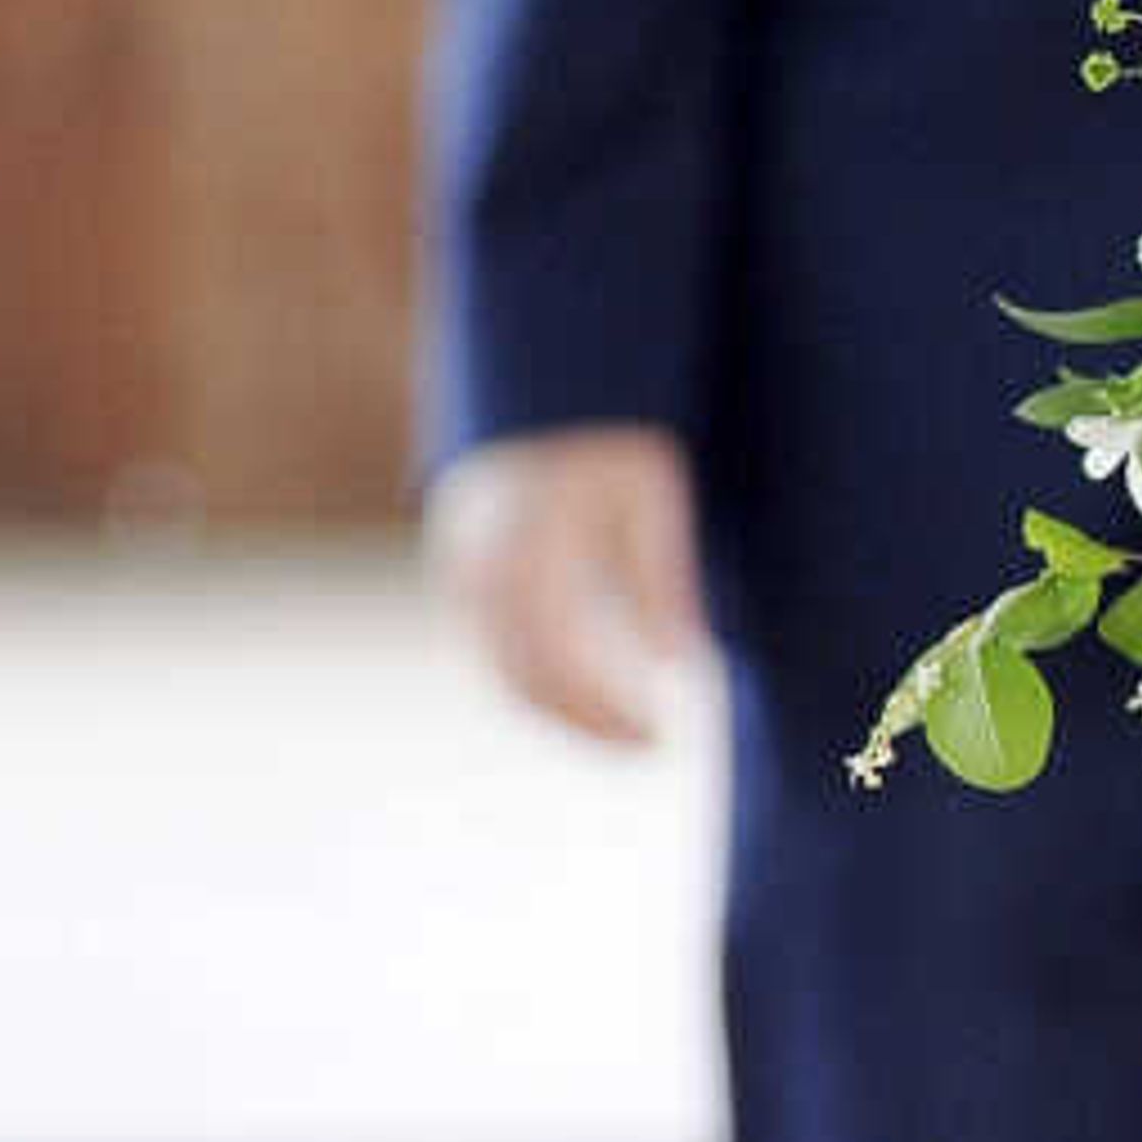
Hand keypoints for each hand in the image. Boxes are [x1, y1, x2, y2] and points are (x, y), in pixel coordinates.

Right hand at [426, 425, 702, 745]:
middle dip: (587, 724)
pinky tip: (593, 698)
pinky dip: (540, 686)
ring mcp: (459, 576)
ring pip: (503, 672)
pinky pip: (495, 653)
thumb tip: (682, 664)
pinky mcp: (459, 579)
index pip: (561, 659)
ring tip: (628, 730)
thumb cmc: (608, 442)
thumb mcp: (649, 497)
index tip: (659, 737)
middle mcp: (480, 569)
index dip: (606, 711)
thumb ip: (661, 578)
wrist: (539, 394)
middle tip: (651, 746)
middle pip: (525, 678)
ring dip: (563, 713)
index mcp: (529, 547)